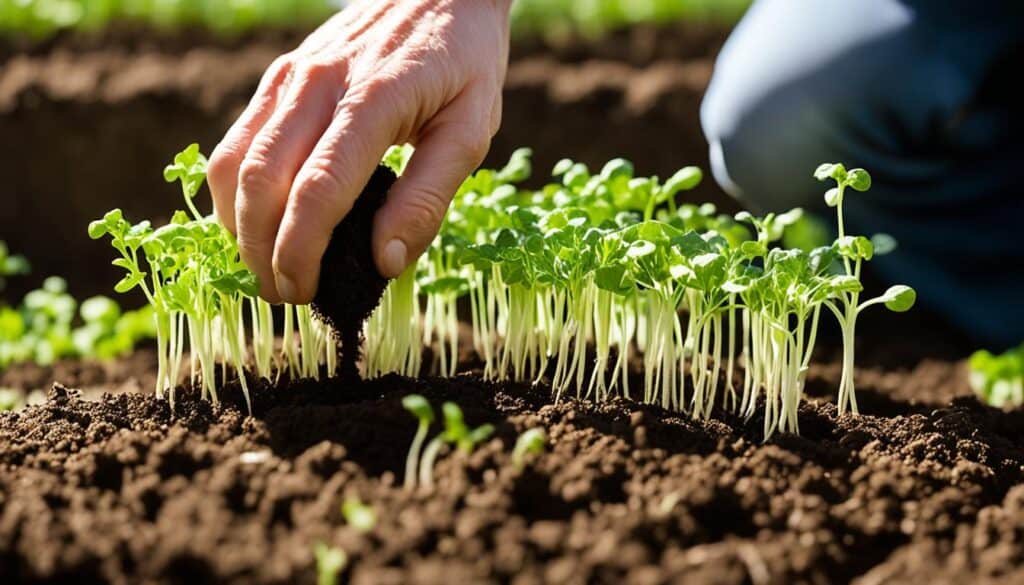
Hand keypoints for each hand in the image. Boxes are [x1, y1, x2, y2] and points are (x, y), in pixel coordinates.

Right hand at [208, 0, 510, 303]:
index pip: (317, 190)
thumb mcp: (471, 130)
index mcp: (373, 100)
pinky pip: (237, 139)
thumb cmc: (464, 62)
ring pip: (233, 161)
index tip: (303, 292)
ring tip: (264, 267)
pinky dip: (235, 191)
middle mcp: (318, 84)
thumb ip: (428, 197)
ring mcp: (291, 76)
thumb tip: (385, 262)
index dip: (300, 251)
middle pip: (260, 181)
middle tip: (282, 294)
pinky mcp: (280, 75)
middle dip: (260, 250)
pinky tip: (257, 221)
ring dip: (238, 226)